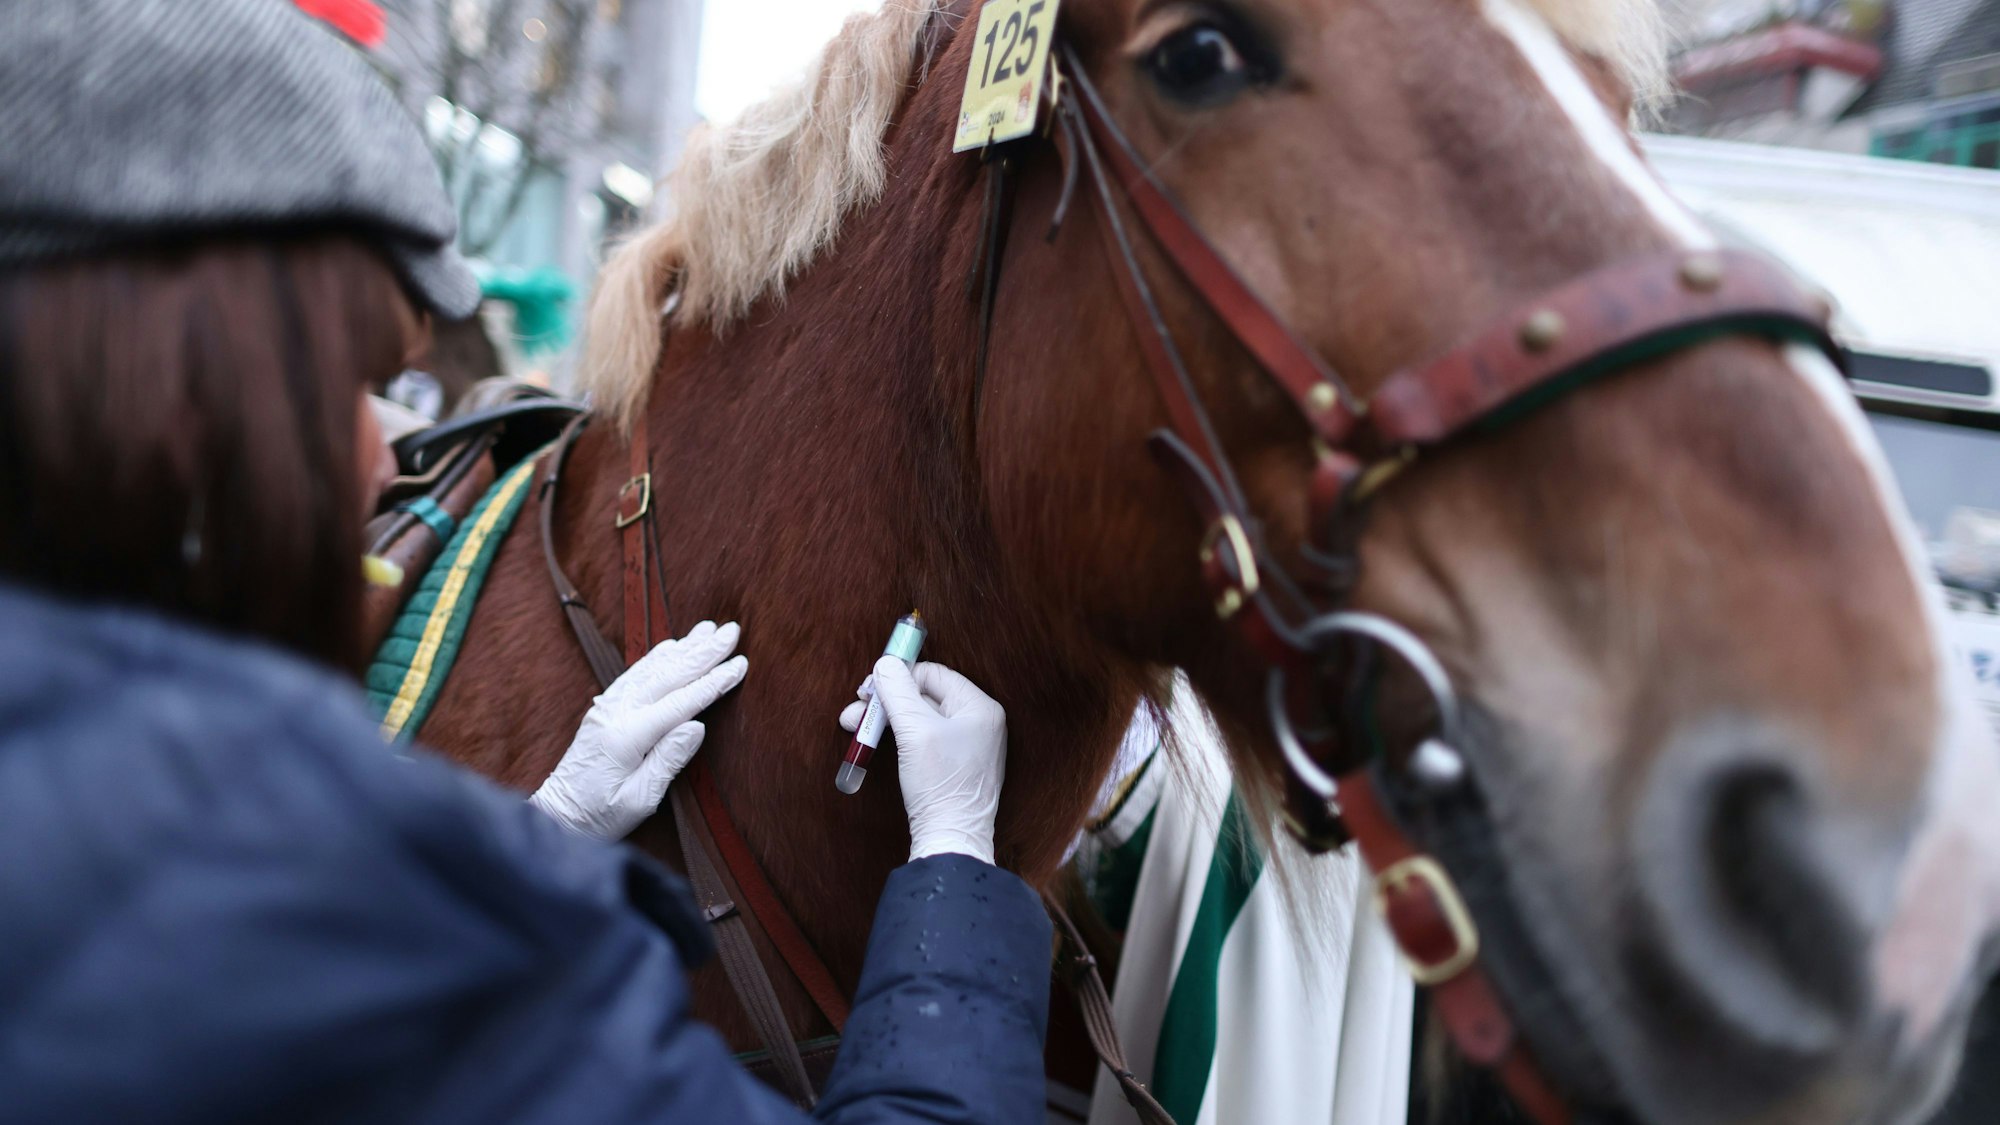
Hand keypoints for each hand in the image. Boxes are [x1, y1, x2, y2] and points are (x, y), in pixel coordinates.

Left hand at [531, 621, 747, 839]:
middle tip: (731, 630)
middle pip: (668, 674)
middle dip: (702, 651)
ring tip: (709, 629)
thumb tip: (697, 726)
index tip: (740, 663)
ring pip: (651, 668)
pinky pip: (634, 674)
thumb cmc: (600, 815)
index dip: (713, 682)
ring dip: (683, 647)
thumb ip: (668, 760)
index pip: (681, 702)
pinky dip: (657, 657)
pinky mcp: (604, 709)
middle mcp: (617, 712)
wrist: (558, 815)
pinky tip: (672, 646)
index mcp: (628, 735)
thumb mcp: (640, 799)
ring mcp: (608, 707)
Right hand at [840, 658, 1005, 864]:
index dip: (898, 677)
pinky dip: (898, 736)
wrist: (950, 839)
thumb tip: (885, 663)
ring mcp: (967, 744)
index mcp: (979, 708)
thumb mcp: (915, 731)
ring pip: (919, 718)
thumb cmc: (940, 784)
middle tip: (857, 708)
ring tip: (855, 727)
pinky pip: (922, 738)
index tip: (868, 688)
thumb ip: (898, 691)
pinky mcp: (953, 764)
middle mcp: (977, 722)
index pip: (933, 675)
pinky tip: (873, 739)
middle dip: (885, 701)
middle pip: (924, 696)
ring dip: (886, 719)